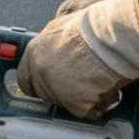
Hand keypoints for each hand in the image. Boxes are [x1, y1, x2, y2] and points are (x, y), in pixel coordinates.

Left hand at [18, 0, 138, 119]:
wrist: (113, 37)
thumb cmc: (96, 27)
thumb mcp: (62, 28)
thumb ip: (52, 46)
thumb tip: (55, 54)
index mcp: (35, 53)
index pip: (25, 79)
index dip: (38, 83)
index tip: (49, 86)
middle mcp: (40, 72)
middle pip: (45, 94)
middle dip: (62, 92)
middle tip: (81, 86)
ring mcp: (56, 89)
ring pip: (65, 104)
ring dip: (81, 97)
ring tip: (99, 82)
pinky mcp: (74, 103)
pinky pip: (85, 111)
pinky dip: (97, 104)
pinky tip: (107, 90)